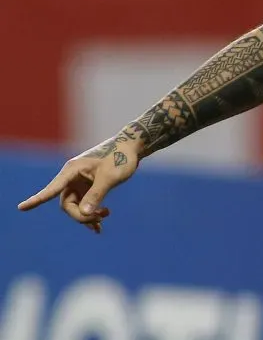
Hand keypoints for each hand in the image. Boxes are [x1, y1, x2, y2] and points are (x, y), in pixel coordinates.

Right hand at [17, 139, 140, 233]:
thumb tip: (84, 214)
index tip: (21, 207)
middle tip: (101, 218)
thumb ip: (96, 195)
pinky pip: (84, 204)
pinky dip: (91, 213)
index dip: (37, 199)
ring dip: (88, 215)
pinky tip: (100, 224)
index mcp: (72, 170)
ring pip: (76, 206)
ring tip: (106, 216)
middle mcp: (72, 177)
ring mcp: (80, 182)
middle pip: (68, 204)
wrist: (132, 147)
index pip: (52, 189)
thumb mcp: (109, 177)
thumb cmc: (120, 157)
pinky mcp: (88, 186)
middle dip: (81, 215)